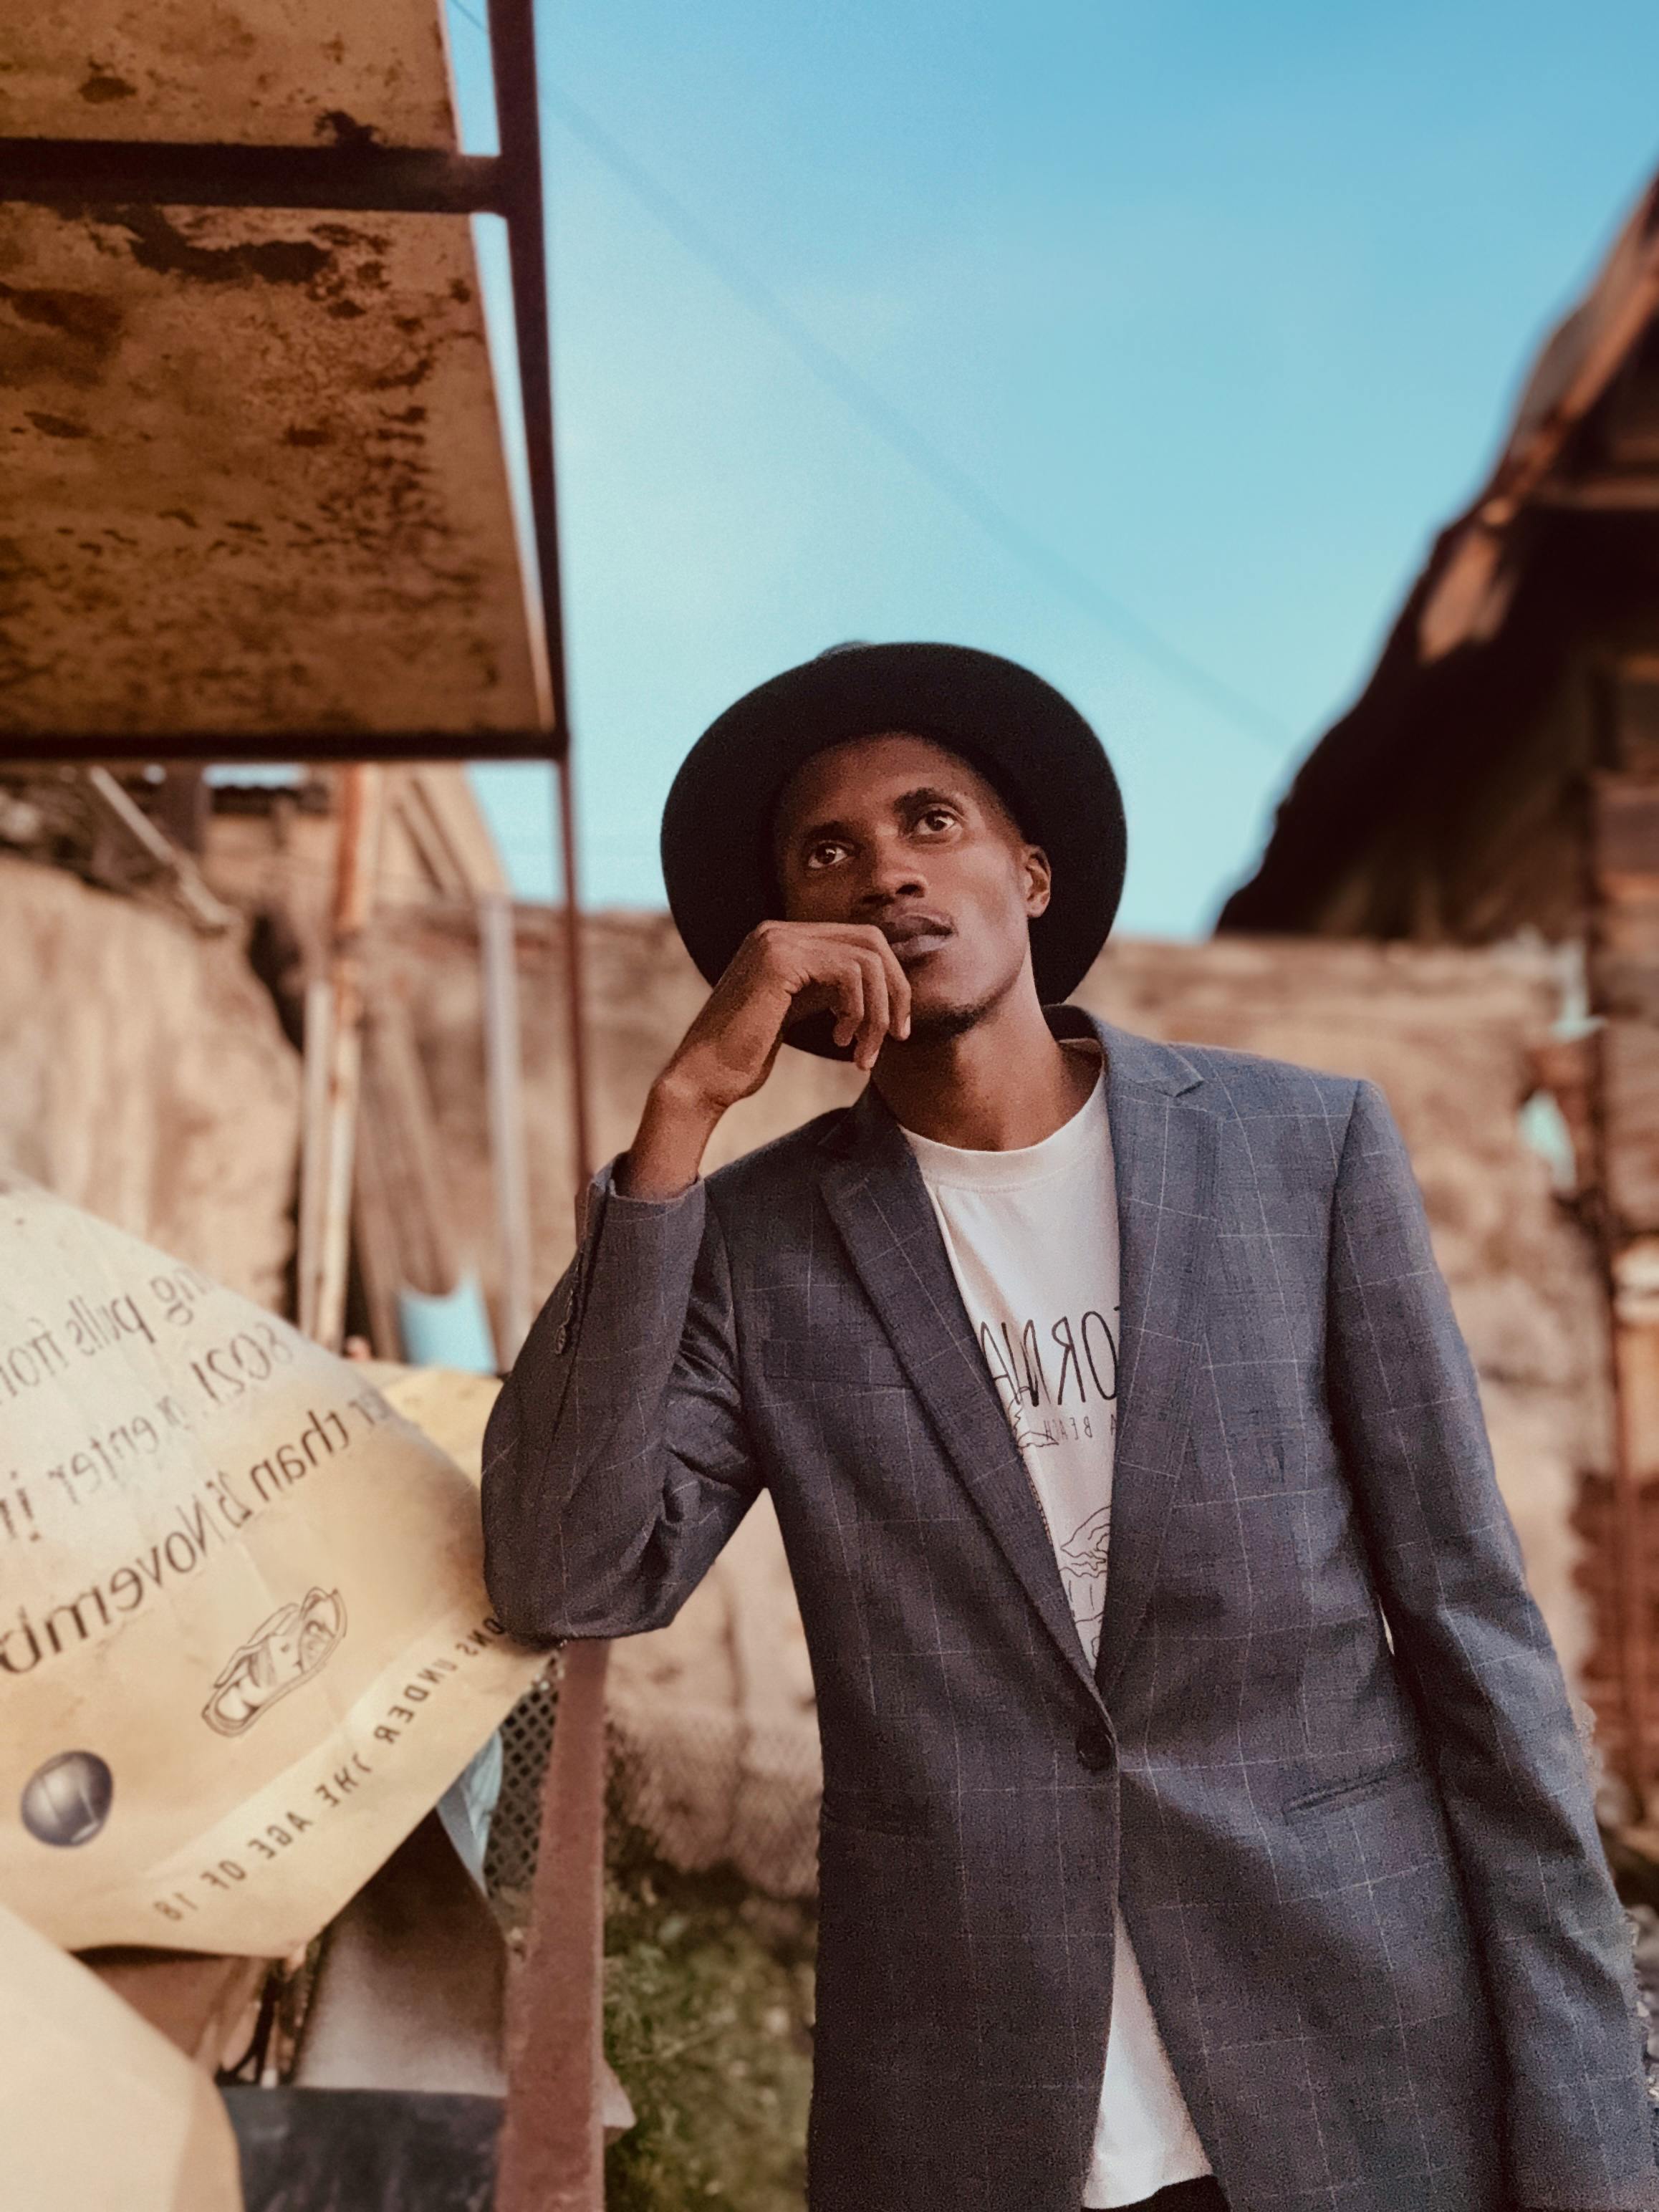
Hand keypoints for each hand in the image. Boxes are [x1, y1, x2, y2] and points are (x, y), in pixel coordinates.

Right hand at [619, 921, 911, 1198]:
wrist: (705, 1077)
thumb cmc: (747, 1053)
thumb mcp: (798, 1009)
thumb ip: (828, 987)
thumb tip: (881, 980)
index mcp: (782, 939)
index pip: (861, 941)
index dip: (891, 983)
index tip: (895, 1029)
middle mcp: (778, 931)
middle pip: (872, 941)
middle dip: (895, 991)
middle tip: (897, 1036)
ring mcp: (777, 940)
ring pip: (866, 960)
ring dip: (877, 1013)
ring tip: (862, 1052)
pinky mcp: (780, 960)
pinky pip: (850, 973)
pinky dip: (859, 1011)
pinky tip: (840, 1039)